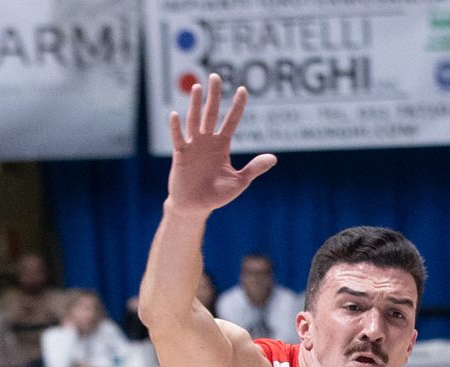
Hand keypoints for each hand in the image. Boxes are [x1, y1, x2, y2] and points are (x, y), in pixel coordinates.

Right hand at [165, 74, 276, 216]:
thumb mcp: (239, 182)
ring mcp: (193, 146)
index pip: (231, 121)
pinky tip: (176, 115)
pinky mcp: (180, 155)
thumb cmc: (216, 195)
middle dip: (213, 96)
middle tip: (215, 76)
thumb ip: (254, 168)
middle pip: (211, 113)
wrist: (195, 206)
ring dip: (195, 105)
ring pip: (194, 121)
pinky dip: (176, 128)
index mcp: (221, 145)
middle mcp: (207, 141)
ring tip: (197, 87)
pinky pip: (178, 139)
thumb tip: (273, 158)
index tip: (243, 90)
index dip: (237, 106)